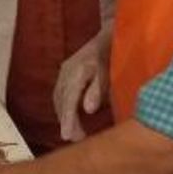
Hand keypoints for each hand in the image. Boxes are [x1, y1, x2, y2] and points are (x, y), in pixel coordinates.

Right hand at [54, 27, 112, 142]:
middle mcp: (67, 71)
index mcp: (77, 71)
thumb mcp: (109, 72)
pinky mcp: (65, 73)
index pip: (69, 100)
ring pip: (59, 99)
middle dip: (66, 121)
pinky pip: (60, 94)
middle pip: (61, 101)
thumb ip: (98, 90)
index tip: (67, 136)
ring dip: (64, 116)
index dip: (68, 119)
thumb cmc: (113, 54)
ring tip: (74, 133)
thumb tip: (88, 110)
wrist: (109, 34)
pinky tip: (71, 117)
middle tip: (75, 139)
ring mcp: (64, 72)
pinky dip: (64, 108)